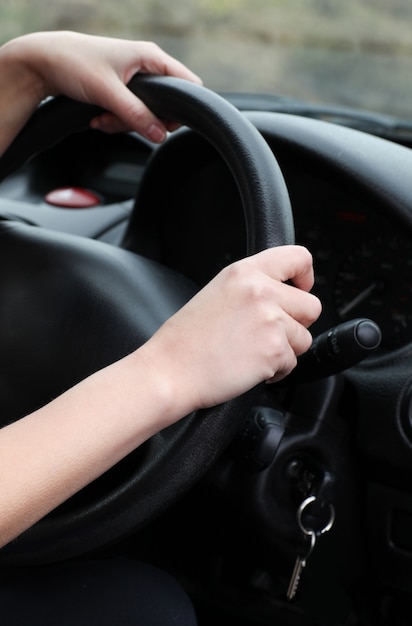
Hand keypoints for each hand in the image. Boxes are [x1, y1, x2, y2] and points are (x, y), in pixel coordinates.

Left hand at [0, 31, 201, 149]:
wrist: (42, 62)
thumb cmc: (73, 63)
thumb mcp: (107, 92)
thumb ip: (136, 114)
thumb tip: (160, 135)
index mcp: (150, 57)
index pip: (186, 84)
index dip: (181, 108)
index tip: (165, 125)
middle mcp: (145, 66)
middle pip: (164, 106)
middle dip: (143, 121)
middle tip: (121, 121)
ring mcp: (133, 79)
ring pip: (144, 114)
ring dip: (124, 123)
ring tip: (102, 118)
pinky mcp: (121, 91)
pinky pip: (129, 114)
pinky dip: (114, 121)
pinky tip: (98, 117)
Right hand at [141, 245, 321, 413]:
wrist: (170, 371)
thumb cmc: (186, 339)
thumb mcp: (217, 292)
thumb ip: (252, 286)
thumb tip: (283, 294)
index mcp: (244, 272)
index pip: (298, 257)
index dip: (306, 276)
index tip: (300, 289)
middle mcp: (262, 291)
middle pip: (311, 305)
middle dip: (296, 323)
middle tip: (269, 333)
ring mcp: (271, 321)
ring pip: (304, 337)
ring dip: (285, 349)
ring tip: (252, 352)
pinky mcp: (275, 350)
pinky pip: (293, 362)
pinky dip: (276, 370)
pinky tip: (249, 367)